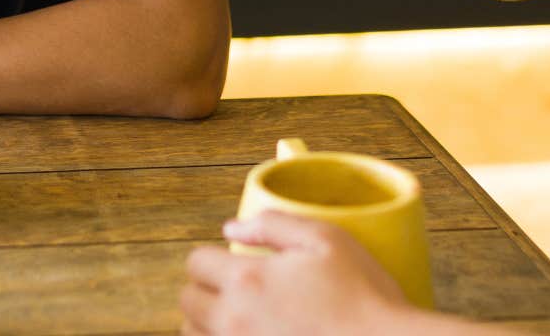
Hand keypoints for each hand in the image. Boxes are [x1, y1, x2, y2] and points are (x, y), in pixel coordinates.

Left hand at [180, 212, 414, 335]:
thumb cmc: (362, 295)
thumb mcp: (326, 240)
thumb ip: (273, 224)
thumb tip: (231, 228)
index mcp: (248, 281)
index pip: (195, 263)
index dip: (211, 257)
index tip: (229, 262)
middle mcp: (234, 322)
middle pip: (187, 302)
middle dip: (204, 290)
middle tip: (232, 290)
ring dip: (206, 324)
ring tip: (237, 318)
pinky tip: (248, 335)